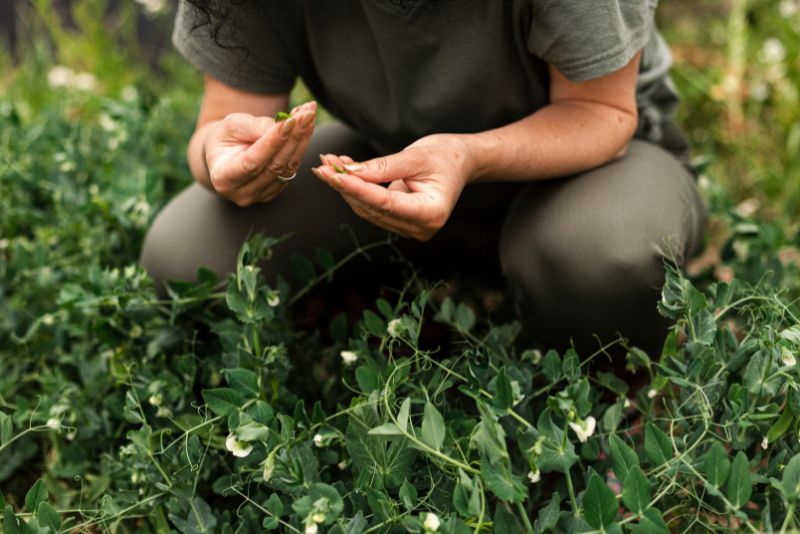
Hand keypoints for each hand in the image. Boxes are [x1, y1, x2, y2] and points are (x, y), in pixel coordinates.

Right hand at [203, 101, 316, 205]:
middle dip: (293, 136)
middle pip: (275, 165)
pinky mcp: (276, 191)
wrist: (225, 154)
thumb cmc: (226, 138)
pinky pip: (293, 168)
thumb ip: (254, 127)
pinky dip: (301, 146)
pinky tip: (306, 126)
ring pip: (288, 167)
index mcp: (224, 178)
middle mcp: (243, 193)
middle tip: (307, 113)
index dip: (273, 141)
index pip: (253, 161)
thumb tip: (283, 125)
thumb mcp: (232, 126)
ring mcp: (261, 196)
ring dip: (302, 139)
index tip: (290, 121)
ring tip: (308, 114)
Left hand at [311, 134, 474, 240]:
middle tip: (324, 163)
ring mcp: (409, 228)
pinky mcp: (400, 222)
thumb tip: (349, 172)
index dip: (356, 188)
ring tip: (330, 162)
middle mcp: (420, 228)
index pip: (385, 203)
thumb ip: (382, 167)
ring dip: (346, 186)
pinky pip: (371, 207)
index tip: (333, 174)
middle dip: (346, 185)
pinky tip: (343, 170)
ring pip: (367, 209)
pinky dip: (356, 188)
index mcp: (430, 213)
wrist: (461, 162)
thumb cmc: (445, 156)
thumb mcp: (415, 157)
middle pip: (372, 208)